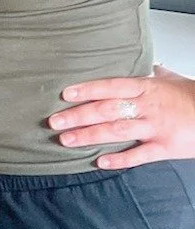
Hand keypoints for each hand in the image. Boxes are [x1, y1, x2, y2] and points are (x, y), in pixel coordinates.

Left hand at [48, 66, 194, 168]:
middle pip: (107, 109)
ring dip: (89, 136)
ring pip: (116, 131)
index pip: (112, 86)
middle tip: (54, 121)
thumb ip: (158, 75)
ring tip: (65, 140)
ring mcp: (156, 128)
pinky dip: (119, 160)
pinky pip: (139, 155)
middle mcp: (148, 107)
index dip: (88, 89)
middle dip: (78, 115)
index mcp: (148, 88)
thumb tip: (151, 66)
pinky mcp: (165, 148)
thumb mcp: (175, 81)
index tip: (65, 94)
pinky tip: (100, 162)